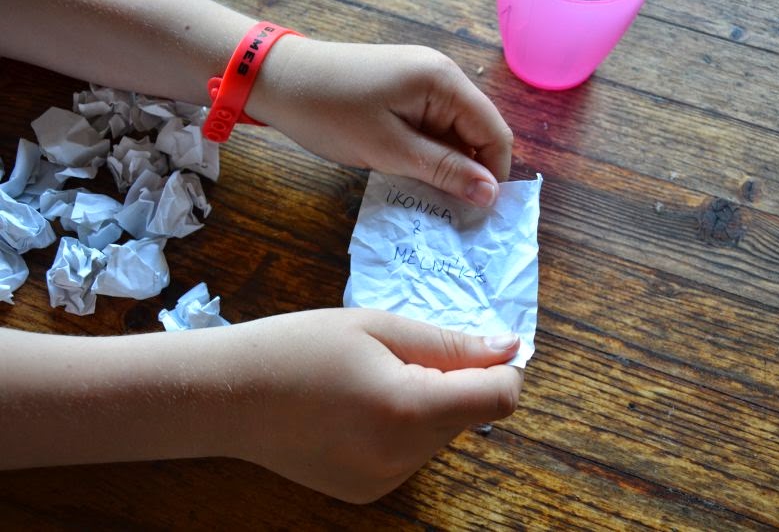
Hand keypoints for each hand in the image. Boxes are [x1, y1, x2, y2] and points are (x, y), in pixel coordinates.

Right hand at [225, 308, 522, 502]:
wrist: (229, 396)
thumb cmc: (298, 347)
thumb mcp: (376, 328)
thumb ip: (449, 343)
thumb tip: (509, 348)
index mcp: (410, 409)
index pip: (499, 398)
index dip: (502, 368)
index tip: (479, 346)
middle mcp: (404, 457)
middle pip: (469, 414)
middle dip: (455, 381)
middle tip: (400, 355)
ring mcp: (385, 481)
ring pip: (441, 434)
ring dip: (429, 404)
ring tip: (372, 381)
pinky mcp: (368, 492)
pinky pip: (412, 454)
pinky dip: (404, 428)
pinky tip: (359, 410)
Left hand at [248, 38, 513, 206]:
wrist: (279, 81)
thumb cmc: (331, 115)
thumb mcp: (390, 150)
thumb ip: (445, 171)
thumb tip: (492, 194)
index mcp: (445, 82)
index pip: (494, 132)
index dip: (493, 174)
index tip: (478, 213)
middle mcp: (442, 76)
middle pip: (476, 132)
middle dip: (469, 171)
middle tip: (451, 212)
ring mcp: (423, 82)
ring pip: (453, 133)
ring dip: (446, 165)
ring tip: (428, 196)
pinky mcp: (404, 92)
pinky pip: (431, 127)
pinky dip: (427, 153)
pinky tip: (411, 175)